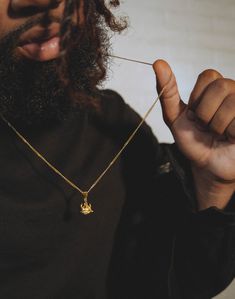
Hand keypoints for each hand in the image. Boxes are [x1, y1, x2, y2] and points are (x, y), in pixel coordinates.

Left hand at [153, 60, 234, 209]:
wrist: (207, 166)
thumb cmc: (193, 141)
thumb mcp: (175, 117)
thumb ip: (167, 92)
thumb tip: (158, 62)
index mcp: (214, 89)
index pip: (209, 75)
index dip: (198, 98)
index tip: (195, 114)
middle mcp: (233, 93)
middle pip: (221, 86)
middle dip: (205, 112)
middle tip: (206, 126)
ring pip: (231, 103)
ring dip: (217, 125)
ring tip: (218, 133)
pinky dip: (230, 133)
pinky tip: (231, 137)